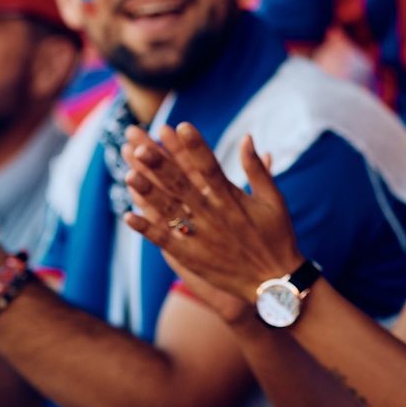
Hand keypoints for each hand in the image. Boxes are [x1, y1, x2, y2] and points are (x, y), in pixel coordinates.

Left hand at [121, 125, 302, 324]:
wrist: (275, 281)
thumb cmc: (277, 236)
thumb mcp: (274, 199)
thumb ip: (257, 169)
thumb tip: (246, 137)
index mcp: (233, 198)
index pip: (210, 166)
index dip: (194, 146)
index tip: (180, 126)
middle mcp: (214, 215)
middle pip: (183, 185)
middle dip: (161, 164)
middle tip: (140, 146)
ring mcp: (201, 236)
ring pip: (169, 211)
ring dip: (148, 193)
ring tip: (128, 175)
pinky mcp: (192, 257)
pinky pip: (165, 241)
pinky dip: (147, 229)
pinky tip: (128, 216)